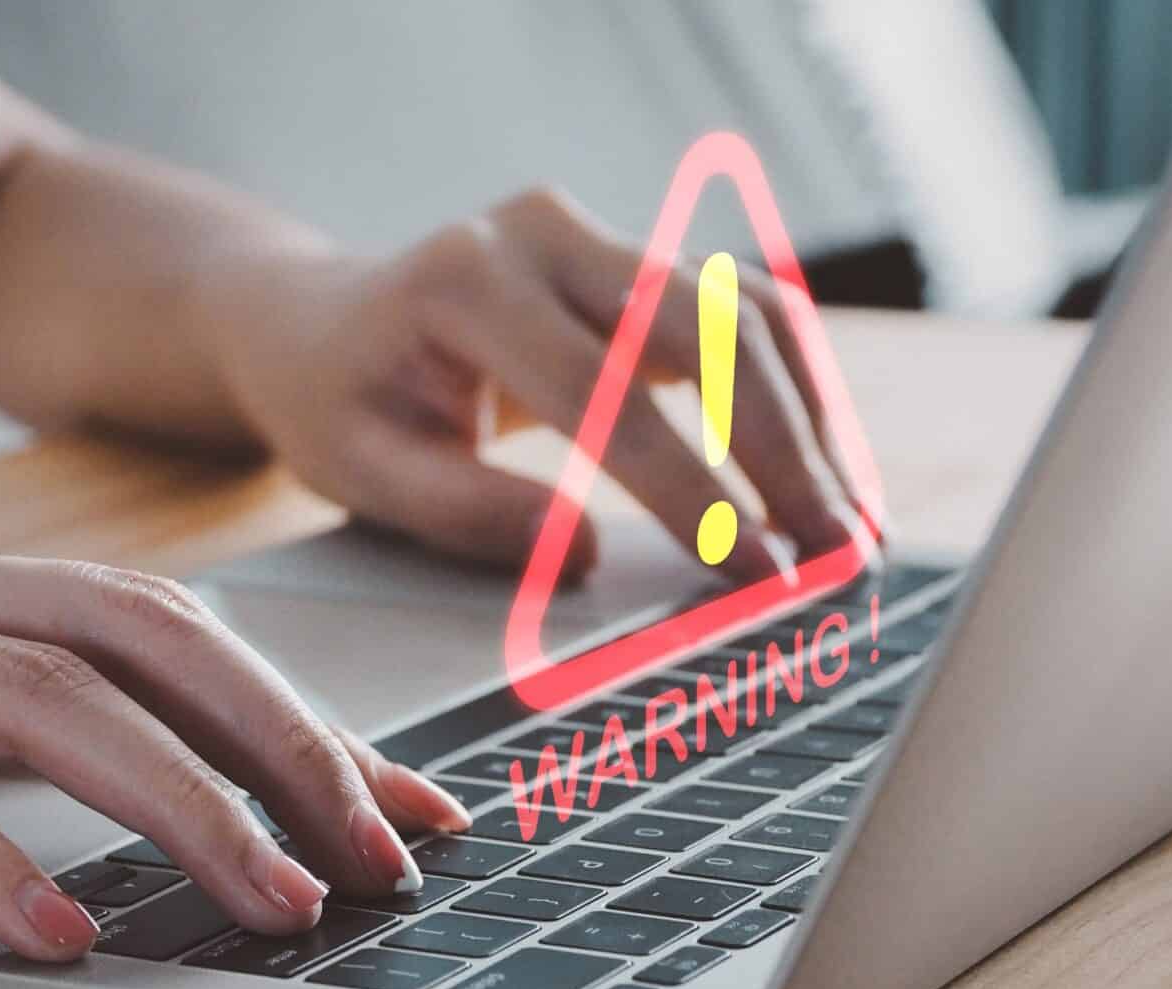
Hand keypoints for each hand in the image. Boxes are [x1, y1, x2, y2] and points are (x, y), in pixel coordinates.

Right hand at [0, 530, 469, 960]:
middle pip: (137, 639)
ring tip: (271, 902)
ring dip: (174, 804)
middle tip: (378, 855)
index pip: (162, 627)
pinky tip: (53, 931)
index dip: (297, 710)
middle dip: (280, 745)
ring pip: (32, 701)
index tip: (401, 801)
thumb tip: (138, 788)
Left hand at [202, 187, 875, 584]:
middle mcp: (545, 235)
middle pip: (703, 332)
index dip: (689, 488)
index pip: (604, 392)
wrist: (321, 325)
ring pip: (742, 313)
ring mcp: (598, 237)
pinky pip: (739, 315)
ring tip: (850, 529)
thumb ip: (466, 514)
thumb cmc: (338, 402)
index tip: (751, 570)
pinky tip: (827, 470)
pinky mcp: (633, 260)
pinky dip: (795, 393)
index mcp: (468, 281)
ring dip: (810, 422)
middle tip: (832, 559)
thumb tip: (582, 562)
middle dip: (783, 453)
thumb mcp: (364, 471)